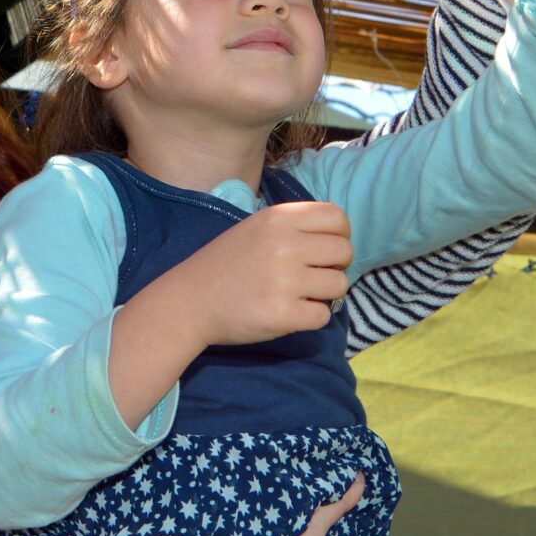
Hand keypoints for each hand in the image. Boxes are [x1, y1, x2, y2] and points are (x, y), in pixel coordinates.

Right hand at [168, 201, 351, 347]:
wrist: (191, 301)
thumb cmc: (227, 263)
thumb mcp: (258, 227)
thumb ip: (295, 227)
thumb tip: (338, 239)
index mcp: (279, 218)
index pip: (337, 218)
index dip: (339, 235)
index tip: (324, 249)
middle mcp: (285, 244)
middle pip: (344, 251)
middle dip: (334, 266)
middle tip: (312, 275)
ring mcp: (284, 280)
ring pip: (339, 285)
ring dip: (324, 293)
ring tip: (299, 294)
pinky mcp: (282, 314)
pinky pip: (323, 315)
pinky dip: (311, 318)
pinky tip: (289, 312)